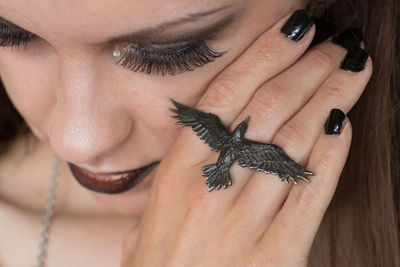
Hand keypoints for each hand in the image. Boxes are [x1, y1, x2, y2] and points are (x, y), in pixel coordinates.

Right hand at [121, 9, 371, 266]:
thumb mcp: (145, 221)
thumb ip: (169, 184)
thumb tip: (192, 150)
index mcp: (176, 175)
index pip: (226, 96)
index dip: (264, 58)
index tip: (294, 34)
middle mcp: (210, 189)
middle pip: (267, 111)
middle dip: (308, 70)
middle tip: (337, 46)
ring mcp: (245, 222)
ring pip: (294, 143)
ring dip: (329, 99)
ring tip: (352, 71)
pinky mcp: (277, 256)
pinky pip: (310, 194)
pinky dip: (330, 156)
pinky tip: (342, 126)